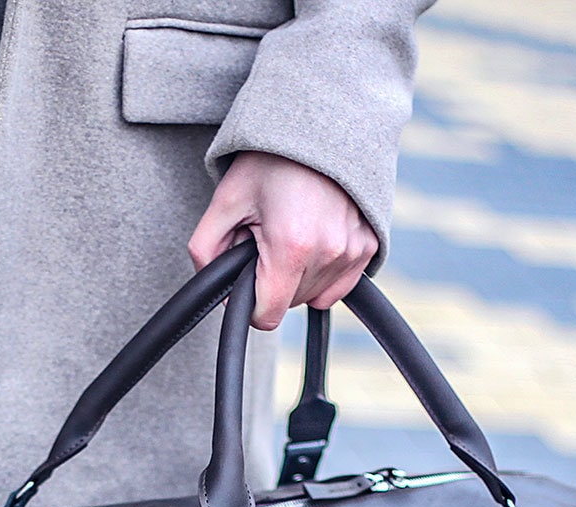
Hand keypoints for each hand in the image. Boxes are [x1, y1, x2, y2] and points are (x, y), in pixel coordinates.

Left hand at [189, 151, 377, 330]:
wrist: (319, 123)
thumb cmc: (270, 160)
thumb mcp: (224, 201)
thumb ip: (206, 252)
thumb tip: (218, 292)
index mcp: (291, 247)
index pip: (266, 315)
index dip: (247, 303)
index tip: (244, 275)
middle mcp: (329, 253)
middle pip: (289, 305)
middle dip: (271, 280)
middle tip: (267, 235)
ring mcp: (353, 251)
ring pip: (313, 296)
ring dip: (297, 275)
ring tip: (290, 229)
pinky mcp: (369, 246)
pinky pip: (339, 285)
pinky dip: (322, 272)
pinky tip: (312, 238)